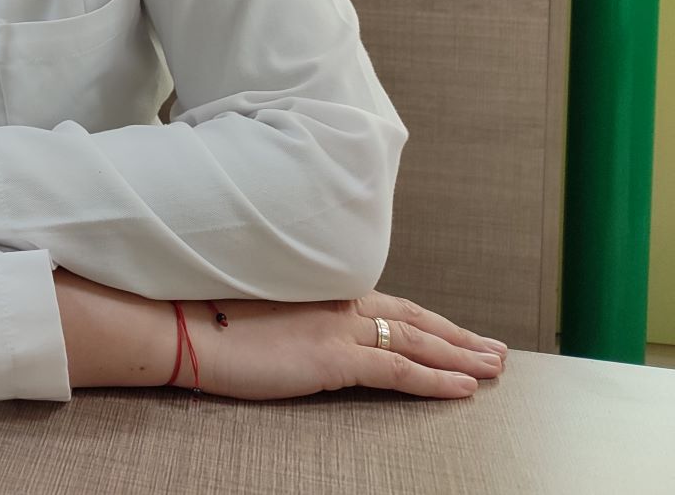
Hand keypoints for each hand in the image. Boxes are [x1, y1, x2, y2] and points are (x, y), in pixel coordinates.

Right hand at [183, 290, 507, 399]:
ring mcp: (336, 330)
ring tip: (494, 368)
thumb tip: (303, 333)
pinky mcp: (332, 359)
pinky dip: (436, 380)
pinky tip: (464, 388)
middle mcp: (336, 304)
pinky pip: (398, 371)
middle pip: (413, 318)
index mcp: (319, 289)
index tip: (456, 330)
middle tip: (496, 350)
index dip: (428, 318)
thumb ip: (292, 315)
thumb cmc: (206, 317)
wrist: (181, 326)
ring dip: (461, 356)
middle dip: (458, 336)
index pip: (388, 302)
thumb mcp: (258, 308)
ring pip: (416, 341)